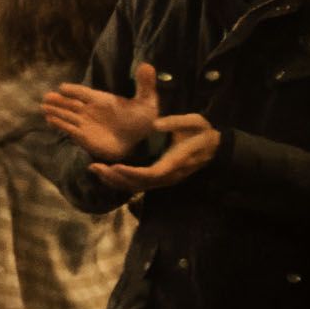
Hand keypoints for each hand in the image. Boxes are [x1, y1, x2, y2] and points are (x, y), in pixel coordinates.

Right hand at [42, 63, 163, 159]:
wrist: (141, 140)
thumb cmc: (143, 119)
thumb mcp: (147, 100)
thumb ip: (145, 84)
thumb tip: (147, 65)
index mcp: (102, 99)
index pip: (84, 92)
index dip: (74, 90)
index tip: (62, 88)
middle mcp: (90, 110)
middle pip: (71, 103)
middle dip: (59, 101)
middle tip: (47, 97)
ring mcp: (86, 123)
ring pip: (67, 115)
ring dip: (56, 112)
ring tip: (44, 108)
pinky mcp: (84, 137)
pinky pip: (70, 130)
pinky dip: (60, 125)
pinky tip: (50, 120)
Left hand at [92, 114, 220, 195]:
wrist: (215, 146)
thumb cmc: (203, 132)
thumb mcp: (195, 122)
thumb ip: (176, 122)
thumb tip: (156, 124)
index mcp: (175, 162)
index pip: (151, 173)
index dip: (132, 173)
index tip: (114, 166)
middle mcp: (168, 176)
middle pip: (139, 184)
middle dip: (116, 178)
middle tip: (95, 167)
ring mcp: (164, 179)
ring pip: (136, 186)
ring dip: (115, 181)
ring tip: (94, 169)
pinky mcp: (159, 177)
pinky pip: (138, 183)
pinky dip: (121, 180)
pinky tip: (106, 172)